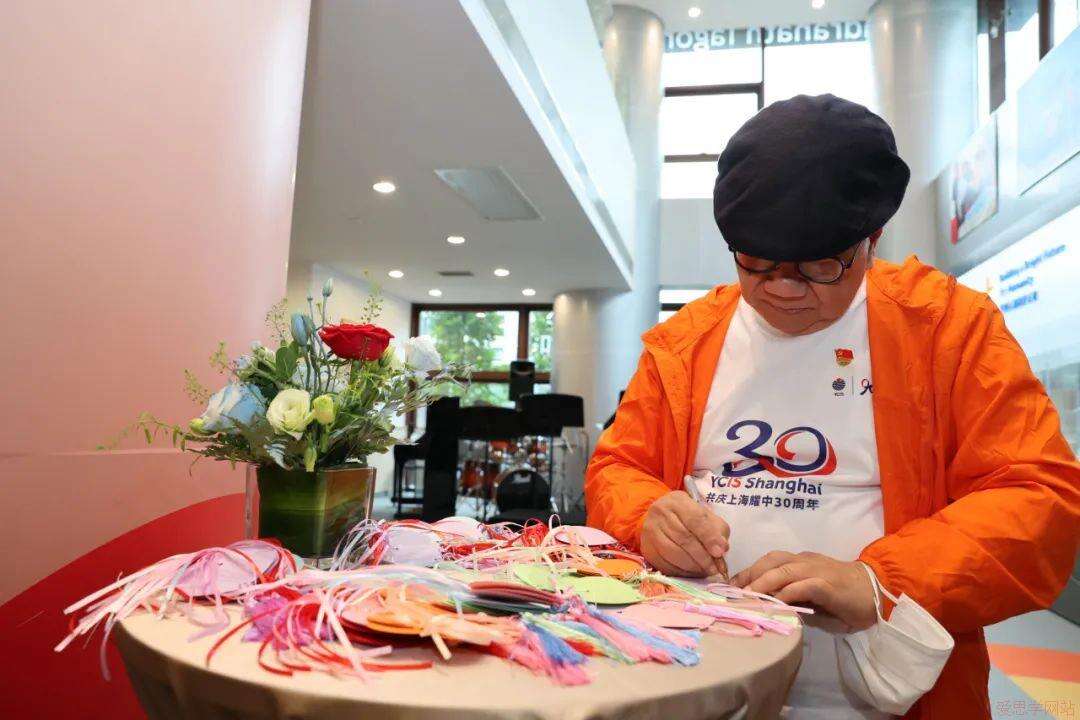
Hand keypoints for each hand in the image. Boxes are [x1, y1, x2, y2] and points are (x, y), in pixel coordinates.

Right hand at [641, 491, 729, 577]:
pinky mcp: (646, 548)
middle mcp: (659, 513)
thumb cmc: (688, 518)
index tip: (720, 552)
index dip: (709, 537)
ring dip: (693, 566)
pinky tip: (692, 572)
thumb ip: (716, 530)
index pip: (695, 519)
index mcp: (677, 501)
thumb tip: (721, 549)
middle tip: (715, 568)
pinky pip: (665, 565)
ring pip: (673, 553)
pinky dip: (682, 572)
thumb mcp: (705, 515)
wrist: (661, 519)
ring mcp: (650, 531)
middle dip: (703, 557)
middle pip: (683, 538)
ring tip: (706, 571)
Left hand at [731, 551, 877, 630]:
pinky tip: (777, 602)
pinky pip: (805, 585)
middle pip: (772, 560)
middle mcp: (806, 561)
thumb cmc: (843, 598)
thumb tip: (768, 606)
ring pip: (785, 569)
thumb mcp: (811, 598)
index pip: (769, 561)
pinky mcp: (829, 585)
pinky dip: (788, 592)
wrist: (877, 593)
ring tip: (748, 596)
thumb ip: (792, 598)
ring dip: (763, 582)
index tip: (731, 585)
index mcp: (801, 562)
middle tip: (734, 592)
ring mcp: (818, 571)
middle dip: (750, 574)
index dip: (749, 571)